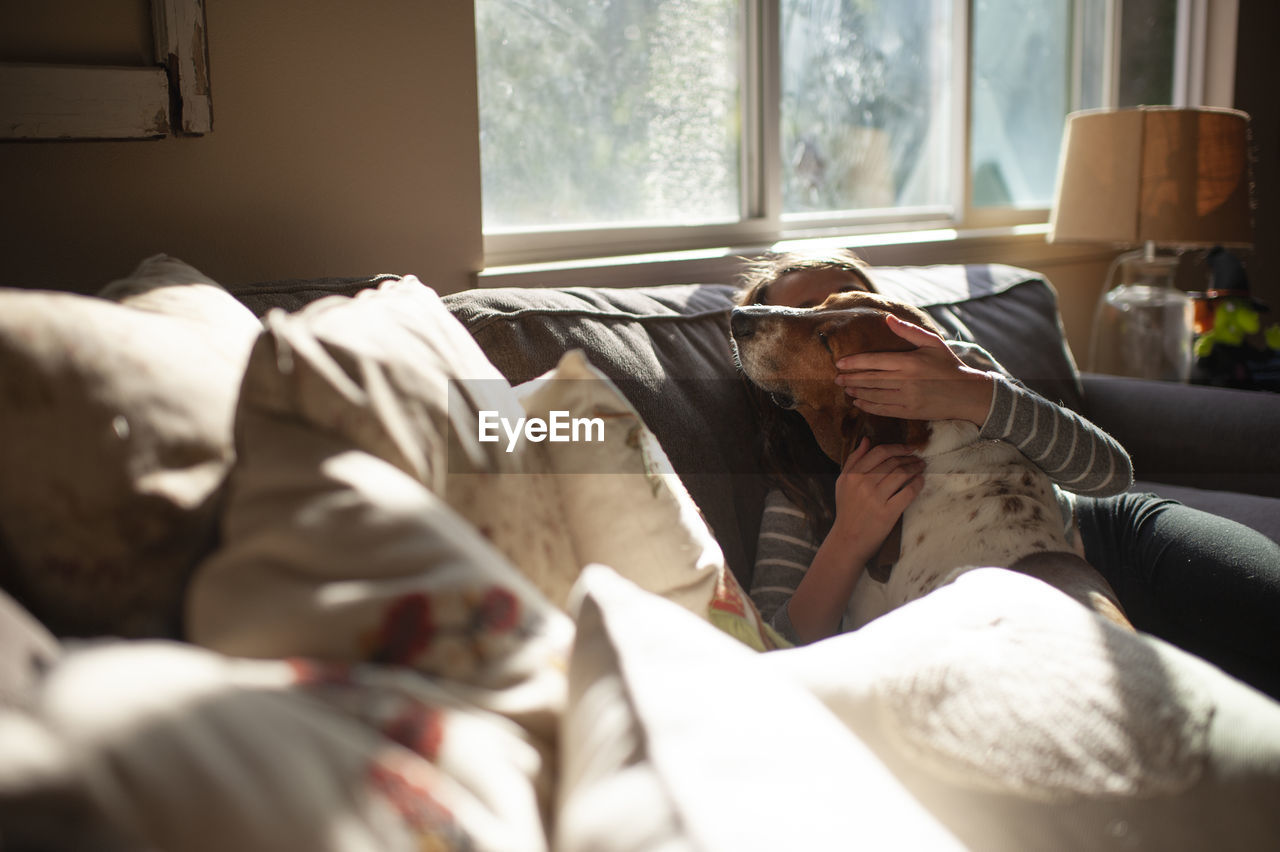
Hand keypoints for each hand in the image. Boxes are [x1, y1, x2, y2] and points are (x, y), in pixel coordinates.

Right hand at [828, 438, 922, 555]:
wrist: (848, 539)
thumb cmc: (847, 510)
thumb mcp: (843, 483)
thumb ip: (853, 460)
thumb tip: (866, 439)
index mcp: (853, 475)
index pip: (879, 452)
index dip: (897, 447)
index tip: (908, 448)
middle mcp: (864, 484)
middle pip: (892, 463)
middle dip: (909, 458)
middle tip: (918, 458)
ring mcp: (876, 499)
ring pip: (901, 475)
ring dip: (915, 468)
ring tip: (921, 467)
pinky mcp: (887, 513)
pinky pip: (908, 493)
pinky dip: (917, 484)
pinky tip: (921, 480)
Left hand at [834, 314, 994, 425]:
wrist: (967, 393)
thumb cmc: (948, 364)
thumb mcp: (932, 343)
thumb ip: (908, 331)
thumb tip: (888, 319)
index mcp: (909, 362)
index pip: (874, 361)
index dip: (854, 363)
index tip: (840, 363)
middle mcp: (906, 381)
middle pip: (870, 379)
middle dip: (851, 378)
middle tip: (836, 378)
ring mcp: (907, 398)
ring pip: (874, 395)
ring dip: (857, 392)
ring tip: (845, 388)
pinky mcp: (910, 412)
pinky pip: (883, 410)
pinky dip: (868, 406)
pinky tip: (859, 403)